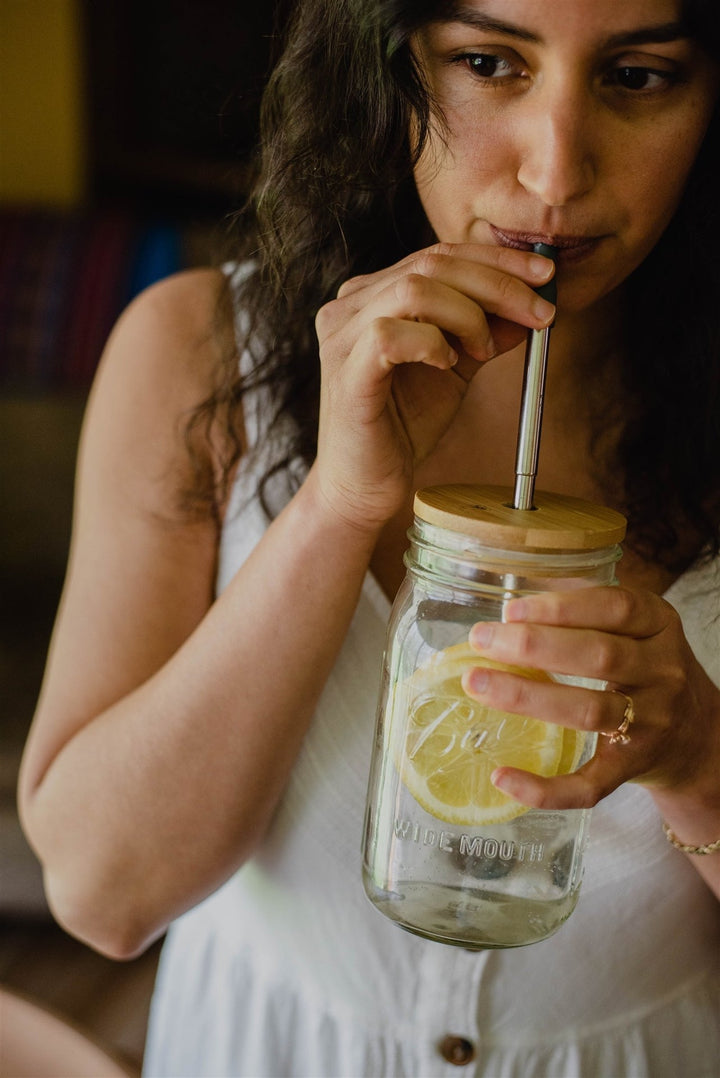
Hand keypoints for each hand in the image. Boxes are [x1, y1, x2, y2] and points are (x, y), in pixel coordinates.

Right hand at [313, 242, 554, 531]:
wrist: (365, 486)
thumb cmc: (403, 426)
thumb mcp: (457, 369)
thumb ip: (487, 333)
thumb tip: (535, 304)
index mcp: (373, 294)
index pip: (439, 255)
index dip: (497, 260)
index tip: (547, 276)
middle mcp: (350, 305)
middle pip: (431, 263)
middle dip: (498, 284)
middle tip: (540, 312)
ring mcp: (342, 336)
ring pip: (413, 290)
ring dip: (467, 315)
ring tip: (484, 351)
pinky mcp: (344, 371)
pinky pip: (389, 335)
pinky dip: (431, 343)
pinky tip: (446, 365)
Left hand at [462, 585, 719, 809]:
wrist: (696, 735)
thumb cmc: (645, 669)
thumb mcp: (636, 628)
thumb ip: (586, 611)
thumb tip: (509, 609)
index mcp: (660, 626)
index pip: (616, 608)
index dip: (561, 607)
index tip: (511, 610)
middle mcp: (662, 673)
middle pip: (599, 656)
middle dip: (533, 646)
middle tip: (481, 640)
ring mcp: (650, 724)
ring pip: (589, 711)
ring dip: (527, 697)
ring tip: (477, 684)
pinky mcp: (632, 768)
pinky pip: (589, 785)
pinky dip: (544, 788)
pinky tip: (502, 776)